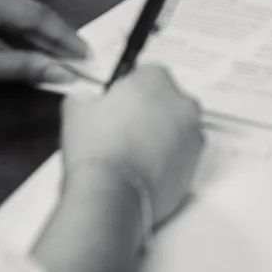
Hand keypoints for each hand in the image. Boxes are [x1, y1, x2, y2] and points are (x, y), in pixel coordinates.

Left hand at [0, 0, 87, 99]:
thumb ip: (26, 66)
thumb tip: (65, 73)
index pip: (36, 15)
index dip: (63, 37)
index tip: (84, 55)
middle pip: (21, 8)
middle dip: (47, 35)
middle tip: (73, 57)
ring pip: (4, 6)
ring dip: (24, 30)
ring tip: (49, 53)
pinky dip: (1, 23)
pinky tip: (13, 41)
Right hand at [61, 66, 204, 229]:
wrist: (112, 196)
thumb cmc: (97, 147)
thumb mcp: (76, 109)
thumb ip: (87, 97)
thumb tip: (87, 101)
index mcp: (157, 79)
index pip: (145, 75)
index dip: (128, 92)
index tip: (116, 107)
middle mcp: (183, 103)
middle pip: (165, 102)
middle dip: (149, 113)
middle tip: (123, 131)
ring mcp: (193, 137)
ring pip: (176, 130)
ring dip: (160, 137)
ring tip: (131, 156)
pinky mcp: (195, 167)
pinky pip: (180, 157)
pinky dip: (166, 162)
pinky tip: (142, 172)